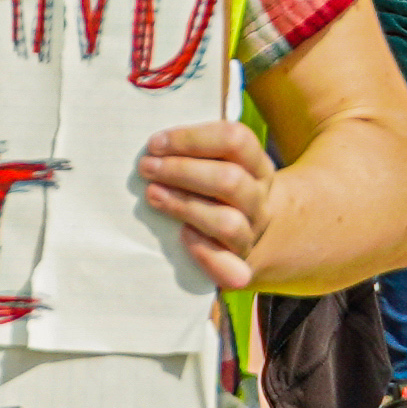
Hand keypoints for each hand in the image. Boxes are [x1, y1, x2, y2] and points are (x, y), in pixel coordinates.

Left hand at [137, 114, 279, 293]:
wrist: (254, 236)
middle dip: (182, 171)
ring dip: (185, 205)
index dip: (192, 139)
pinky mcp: (241, 266)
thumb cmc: (221, 191)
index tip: (155, 143)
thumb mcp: (222, 163)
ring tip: (153, 195)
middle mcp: (259, 199)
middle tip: (147, 167)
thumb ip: (198, 151)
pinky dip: (204, 253)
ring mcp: (252, 234)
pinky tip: (183, 236)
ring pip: (227, 222)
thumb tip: (154, 144)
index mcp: (257, 166)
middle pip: (230, 180)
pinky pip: (231, 268)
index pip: (235, 140)